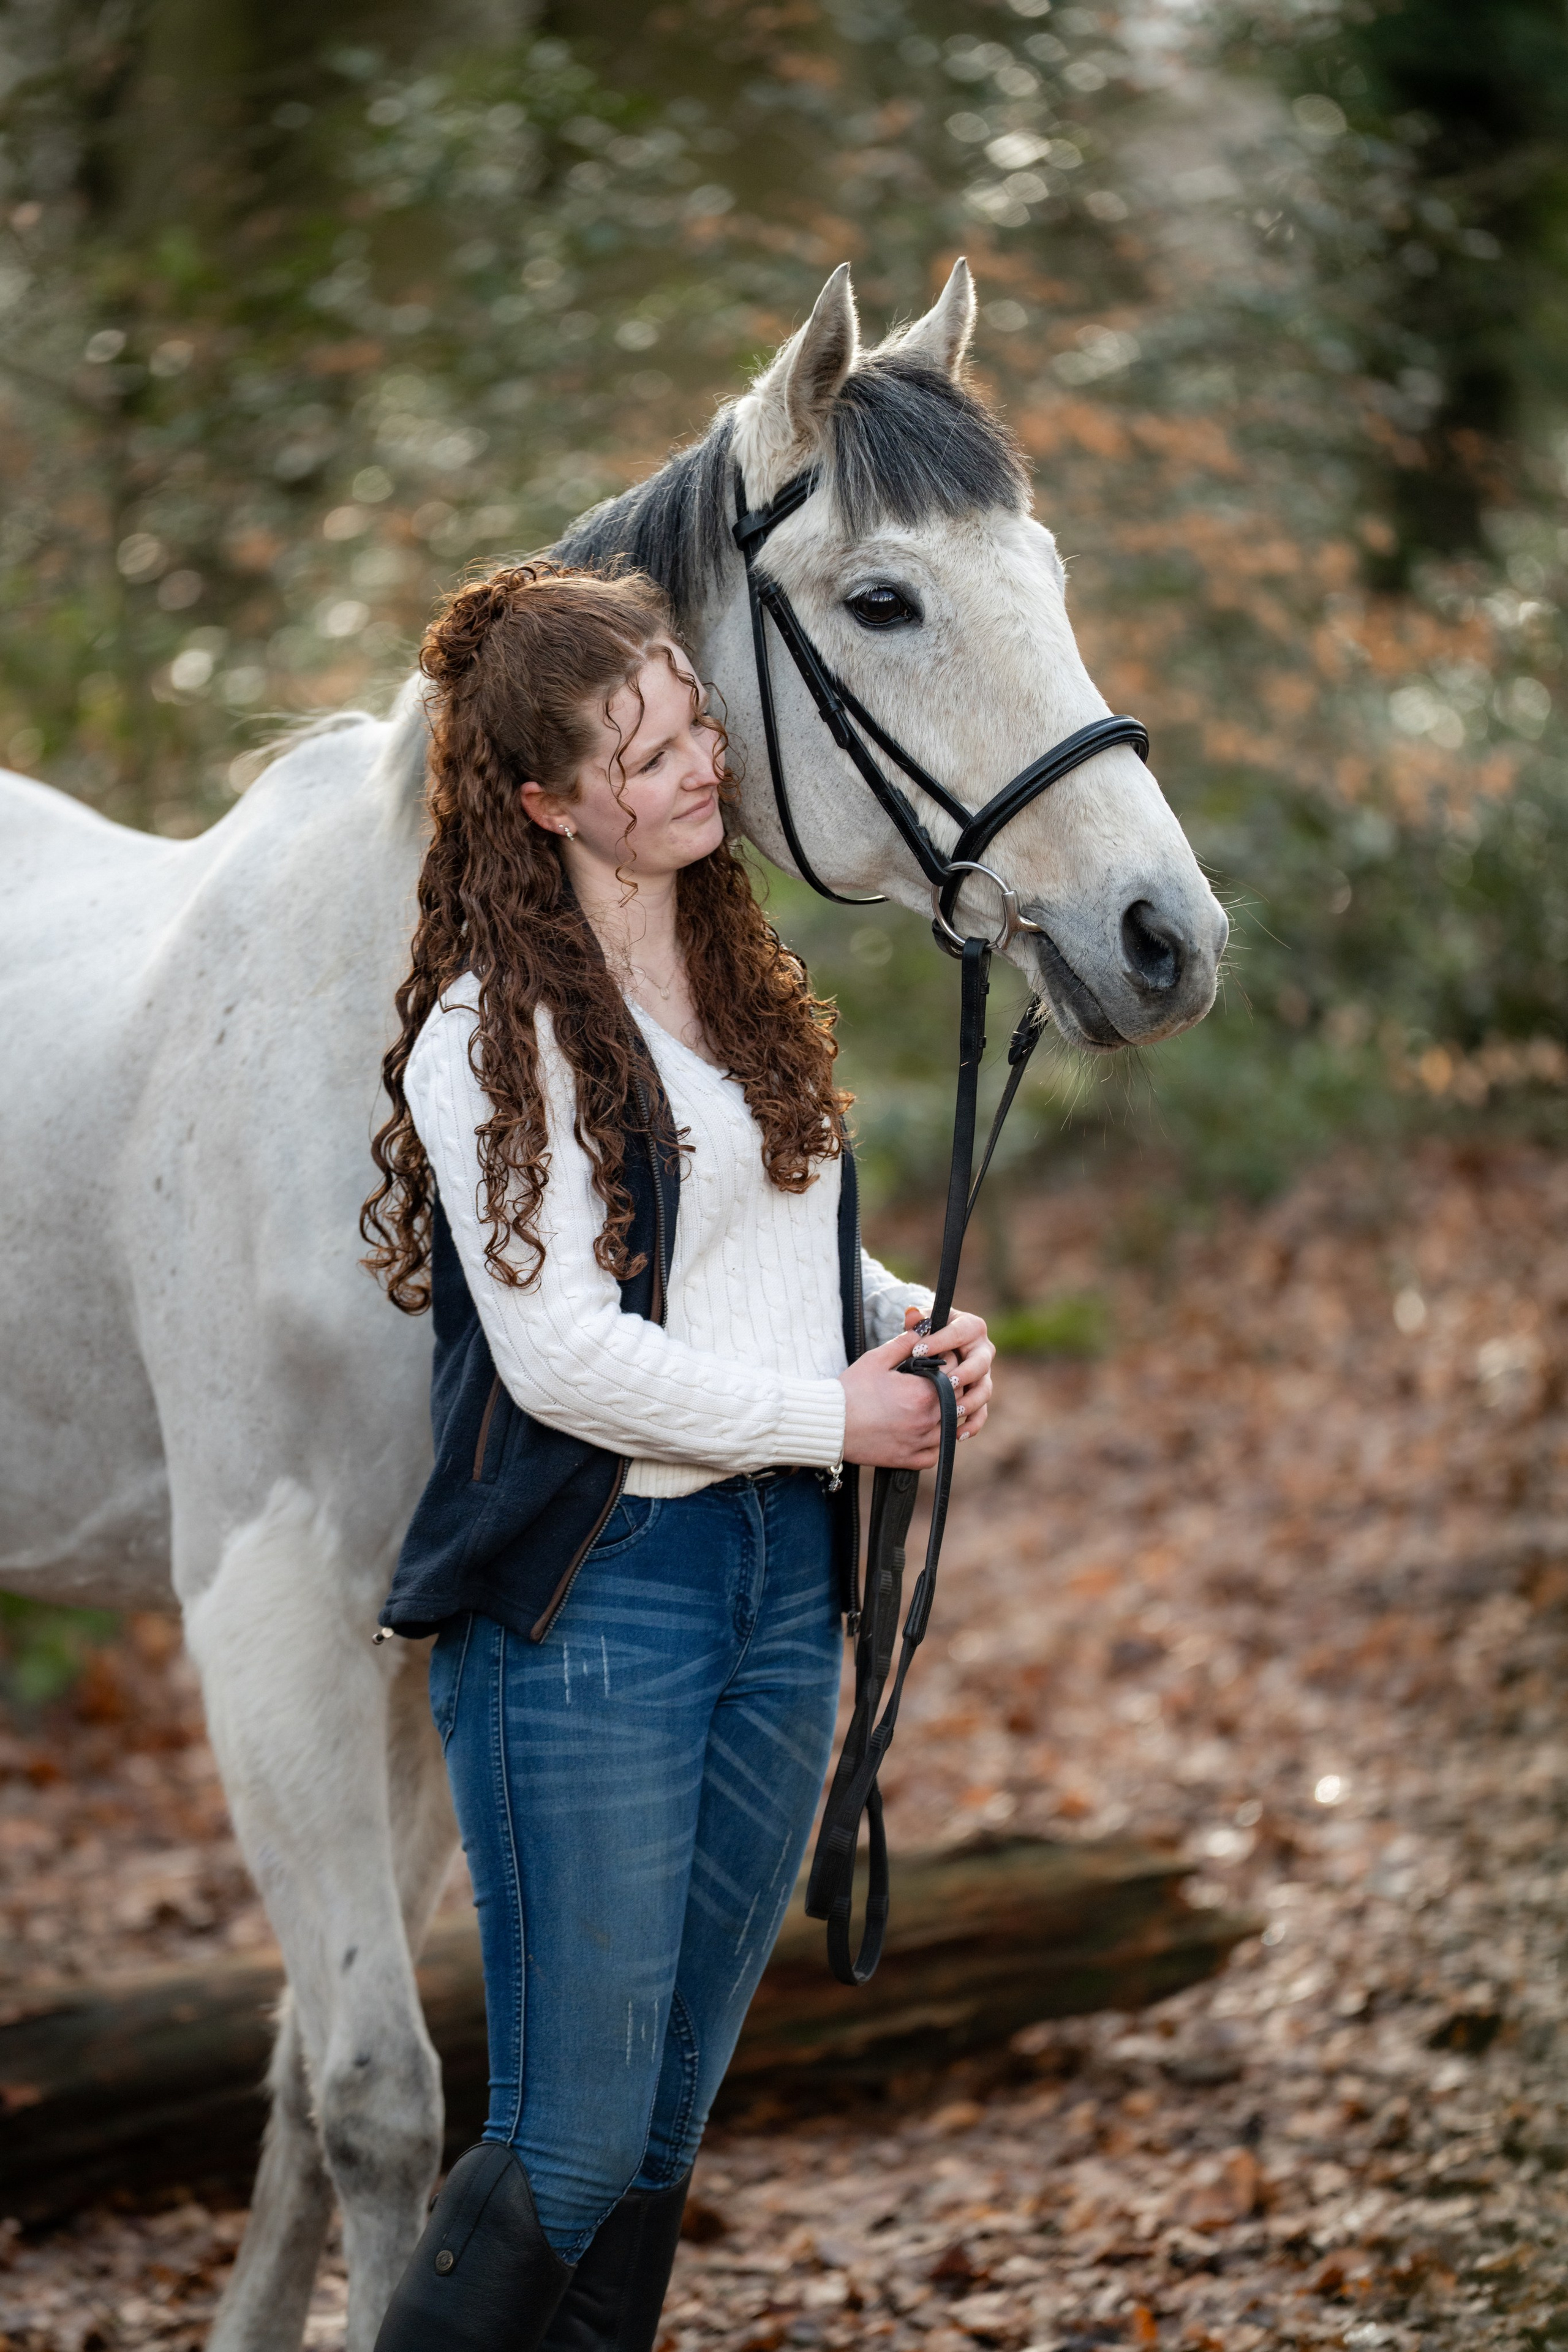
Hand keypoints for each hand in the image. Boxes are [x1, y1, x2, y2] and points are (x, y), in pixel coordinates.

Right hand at [838, 1305, 994, 1470]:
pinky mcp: (909, 1459)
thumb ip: (904, 1343)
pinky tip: (924, 1432)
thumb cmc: (851, 1390)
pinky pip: (934, 1454)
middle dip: (952, 1387)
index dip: (951, 1361)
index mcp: (924, 1392)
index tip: (941, 1358)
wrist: (830, 1424)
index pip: (956, 1373)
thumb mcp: (876, 1359)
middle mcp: (928, 1419)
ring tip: (931, 1405)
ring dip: (946, 1416)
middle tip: (937, 1380)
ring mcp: (919, 1442)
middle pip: (959, 1400)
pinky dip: (934, 1444)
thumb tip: (923, 1329)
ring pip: (951, 1429)